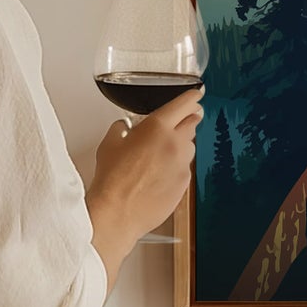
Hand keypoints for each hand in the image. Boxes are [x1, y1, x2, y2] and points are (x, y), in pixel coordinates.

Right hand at [86, 87, 203, 288]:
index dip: (192, 97)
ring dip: (180, 145)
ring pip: (189, 147)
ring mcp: (183, 165)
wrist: (118, 212)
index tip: (196, 94)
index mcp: (157, 127)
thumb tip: (124, 127)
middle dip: (188, 119)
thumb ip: (121, 129)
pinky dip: (176, 167)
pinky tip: (158, 175)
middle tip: (181, 121)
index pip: (184, 104)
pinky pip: (184, 169)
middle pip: (192, 123)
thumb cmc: (112, 179)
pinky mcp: (184, 184)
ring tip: (160, 155)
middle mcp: (175, 143)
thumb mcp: (110, 143)